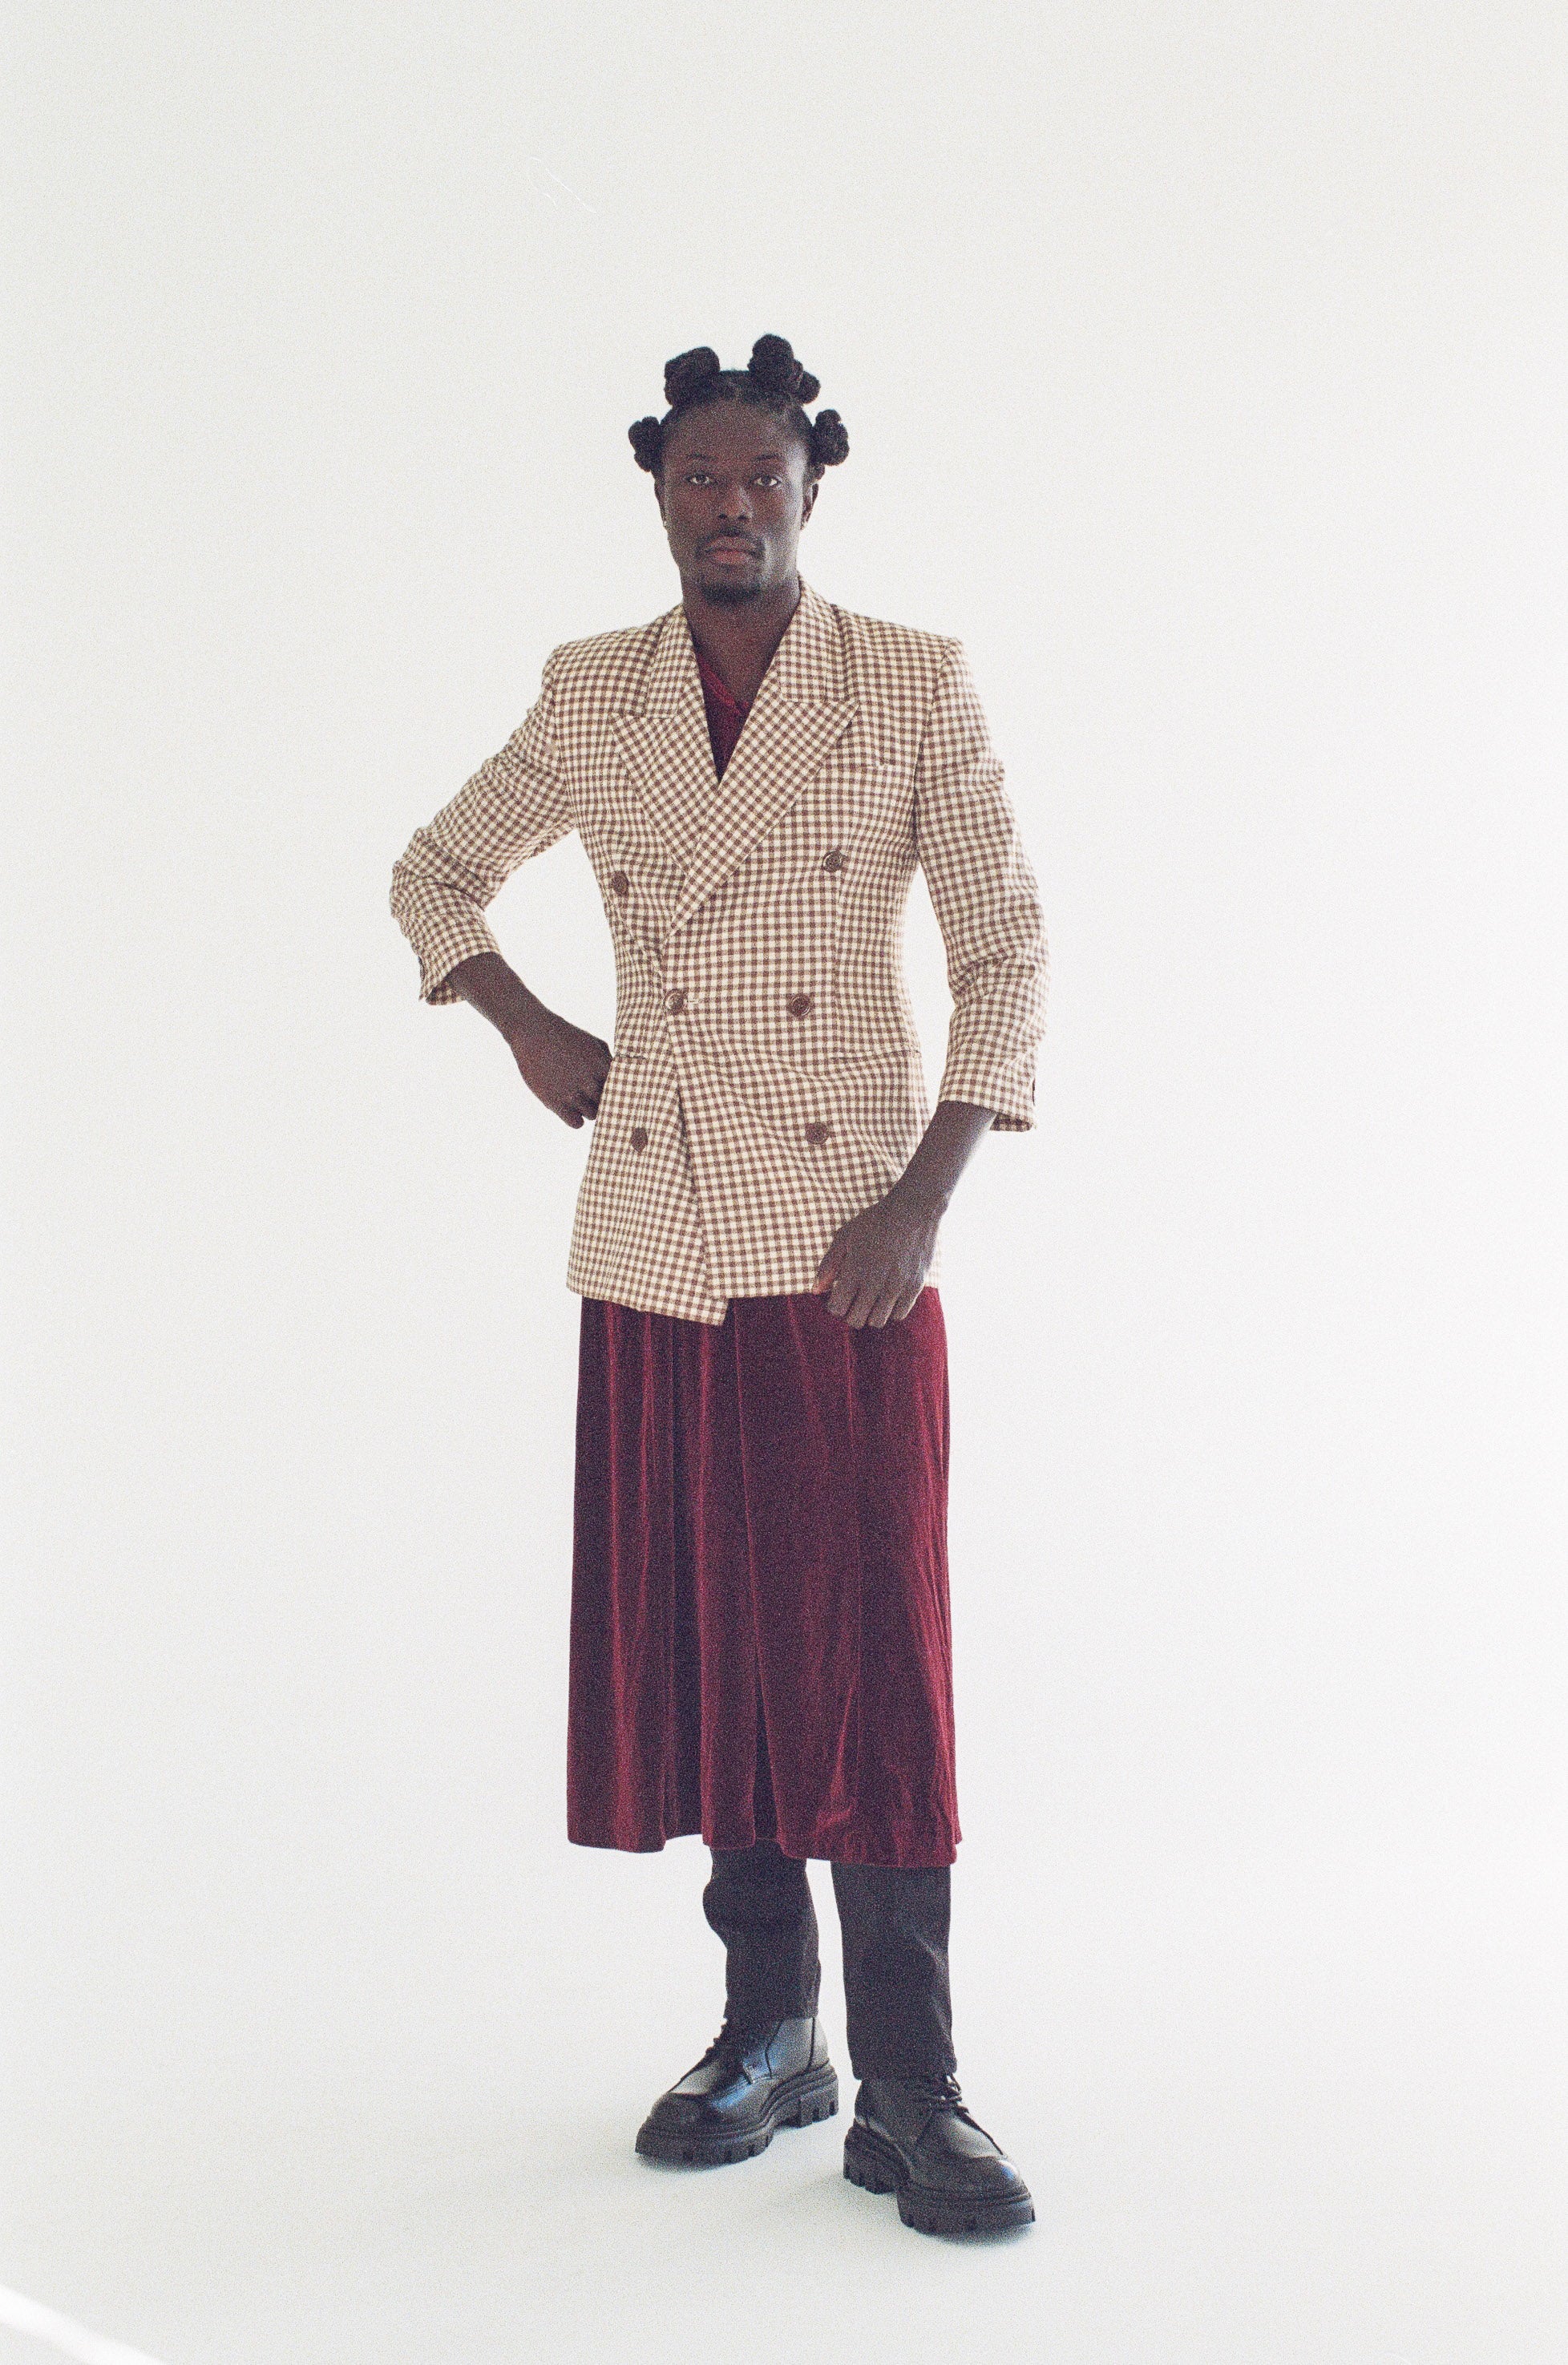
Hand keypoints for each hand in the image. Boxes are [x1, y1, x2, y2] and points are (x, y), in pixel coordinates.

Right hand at [509, 1006, 611, 1127]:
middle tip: (591, 1093)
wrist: (533, 1033)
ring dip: (588, 1109)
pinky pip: (576, 1123)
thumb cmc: (565, 1036)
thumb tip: (619, 1081)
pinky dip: (575, 1119)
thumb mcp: (593, 1042)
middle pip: (608, 1104)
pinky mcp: (555, 1102)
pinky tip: (569, 1108)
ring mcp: (573, 1093)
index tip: (611, 1091)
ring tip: (577, 1098)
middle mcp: (590, 1081)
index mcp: (602, 1066)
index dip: (616, 1091)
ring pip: (593, 1115)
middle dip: (601, 1099)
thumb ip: (608, 1061)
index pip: (621, 1090)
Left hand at [811, 1182, 943, 1327]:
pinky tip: (888, 1297)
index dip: (834, 1306)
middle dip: (850, 1313)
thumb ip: (828, 1265)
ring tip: (871, 1300)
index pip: (837, 1308)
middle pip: (856, 1320)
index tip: (838, 1297)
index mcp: (854, 1270)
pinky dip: (890, 1311)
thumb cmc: (875, 1221)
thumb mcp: (845, 1237)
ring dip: (870, 1314)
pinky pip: (899, 1314)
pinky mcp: (915, 1286)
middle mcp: (875, 1282)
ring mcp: (897, 1286)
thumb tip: (815, 1290)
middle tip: (853, 1300)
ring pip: (877, 1321)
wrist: (912, 1210)